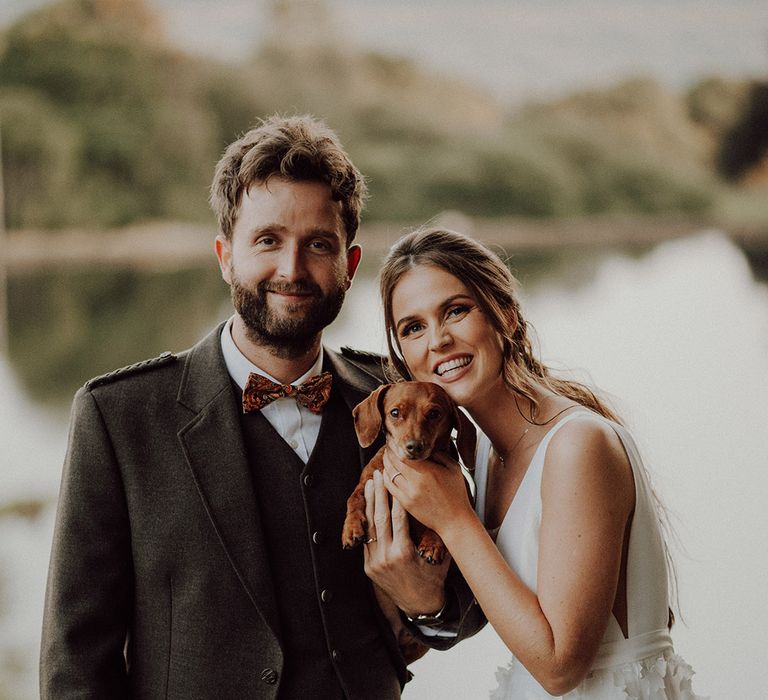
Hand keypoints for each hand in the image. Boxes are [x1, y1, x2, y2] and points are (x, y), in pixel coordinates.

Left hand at [363, 471, 448, 615]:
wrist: (419, 605)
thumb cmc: (433, 578)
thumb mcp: (439, 556)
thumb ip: (435, 535)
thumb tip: (442, 508)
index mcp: (404, 553)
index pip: (399, 518)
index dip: (397, 497)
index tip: (398, 480)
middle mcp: (387, 557)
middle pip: (381, 518)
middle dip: (380, 494)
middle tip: (379, 474)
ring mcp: (375, 562)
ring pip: (371, 527)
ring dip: (370, 503)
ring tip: (370, 484)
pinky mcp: (368, 566)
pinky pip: (367, 539)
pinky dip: (367, 521)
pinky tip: (368, 507)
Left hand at [382, 449, 474, 535]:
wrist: (455, 520)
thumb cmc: (456, 495)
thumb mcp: (454, 469)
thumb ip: (440, 454)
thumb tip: (426, 447)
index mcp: (429, 471)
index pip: (404, 454)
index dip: (396, 446)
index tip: (395, 441)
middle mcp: (416, 482)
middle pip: (394, 462)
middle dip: (389, 453)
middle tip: (389, 446)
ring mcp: (409, 494)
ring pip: (389, 474)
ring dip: (386, 464)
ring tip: (387, 458)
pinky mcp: (405, 503)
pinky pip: (389, 487)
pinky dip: (386, 477)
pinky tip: (387, 472)